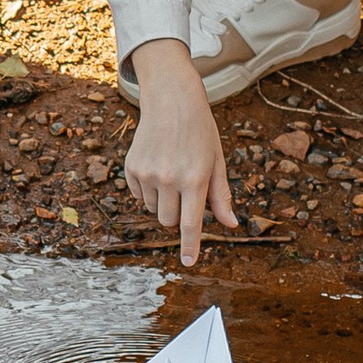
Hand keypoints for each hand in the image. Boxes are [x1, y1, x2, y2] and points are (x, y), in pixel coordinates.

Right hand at [123, 38, 235, 264]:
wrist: (171, 100)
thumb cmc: (200, 132)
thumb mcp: (217, 161)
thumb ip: (221, 196)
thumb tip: (231, 225)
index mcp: (195, 178)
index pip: (191, 223)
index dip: (190, 246)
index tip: (188, 262)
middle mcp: (169, 178)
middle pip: (169, 221)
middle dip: (177, 215)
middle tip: (185, 190)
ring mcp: (147, 173)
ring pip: (153, 210)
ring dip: (162, 202)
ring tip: (171, 173)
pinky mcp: (131, 168)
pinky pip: (138, 196)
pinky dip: (148, 190)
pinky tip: (156, 166)